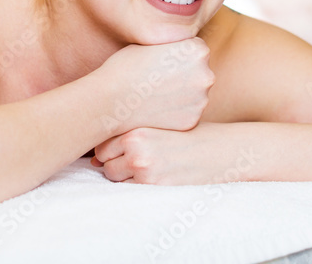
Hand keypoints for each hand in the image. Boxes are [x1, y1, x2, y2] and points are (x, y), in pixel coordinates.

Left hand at [92, 124, 222, 184]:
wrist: (217, 151)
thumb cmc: (186, 134)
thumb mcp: (158, 123)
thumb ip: (130, 131)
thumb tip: (95, 155)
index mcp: (137, 129)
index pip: (101, 143)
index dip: (108, 147)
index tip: (118, 148)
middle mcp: (137, 149)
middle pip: (104, 162)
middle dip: (113, 162)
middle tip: (133, 158)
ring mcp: (144, 170)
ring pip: (113, 177)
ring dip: (122, 174)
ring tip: (145, 165)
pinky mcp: (153, 187)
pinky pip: (128, 189)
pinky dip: (134, 184)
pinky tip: (152, 173)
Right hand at [96, 37, 213, 135]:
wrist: (111, 100)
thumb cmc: (126, 66)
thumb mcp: (153, 41)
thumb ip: (175, 43)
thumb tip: (185, 46)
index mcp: (198, 50)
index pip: (196, 50)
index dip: (176, 55)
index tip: (159, 61)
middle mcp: (206, 75)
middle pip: (198, 72)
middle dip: (183, 74)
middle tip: (157, 78)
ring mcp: (201, 101)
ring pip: (194, 93)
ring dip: (180, 93)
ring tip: (154, 93)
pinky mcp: (192, 121)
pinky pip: (187, 112)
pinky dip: (175, 111)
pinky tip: (156, 107)